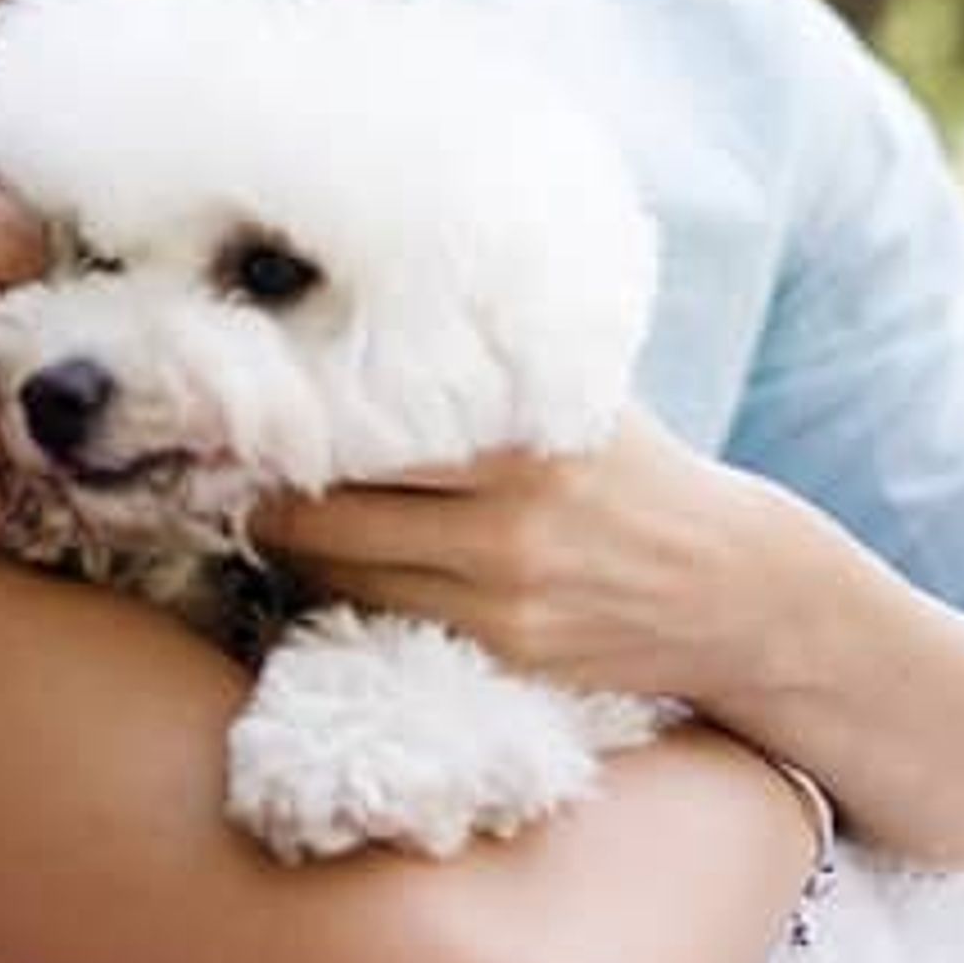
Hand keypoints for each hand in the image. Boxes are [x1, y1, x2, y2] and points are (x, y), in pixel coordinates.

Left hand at [253, 406, 782, 710]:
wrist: (735, 589)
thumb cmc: (639, 471)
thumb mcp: (578, 394)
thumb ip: (487, 366)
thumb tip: (364, 305)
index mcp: (520, 438)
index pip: (362, 434)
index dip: (289, 426)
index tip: (245, 410)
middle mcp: (509, 525)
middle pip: (330, 519)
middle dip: (268, 498)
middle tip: (228, 470)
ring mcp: (504, 603)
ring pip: (343, 581)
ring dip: (296, 555)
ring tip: (275, 516)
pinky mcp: (504, 658)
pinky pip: (386, 624)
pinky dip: (348, 598)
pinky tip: (337, 570)